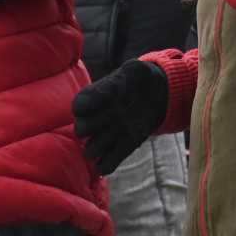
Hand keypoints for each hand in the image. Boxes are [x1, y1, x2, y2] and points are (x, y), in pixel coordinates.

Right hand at [73, 60, 168, 174]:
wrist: (155, 94)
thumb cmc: (140, 80)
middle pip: (80, 130)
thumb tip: (113, 91)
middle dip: (95, 126)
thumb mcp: (137, 70)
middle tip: (115, 114)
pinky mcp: (122, 148)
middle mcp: (94, 119)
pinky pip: (105, 165)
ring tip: (120, 131)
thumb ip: (129, 72)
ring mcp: (106, 135)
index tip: (110, 96)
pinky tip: (124, 147)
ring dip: (103, 145)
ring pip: (90, 151)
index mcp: (93, 98)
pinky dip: (109, 163)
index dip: (90, 104)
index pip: (80, 105)